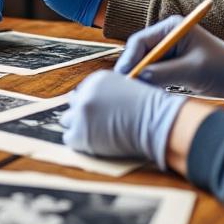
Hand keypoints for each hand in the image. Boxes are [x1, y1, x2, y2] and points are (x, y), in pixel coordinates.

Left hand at [59, 70, 187, 169]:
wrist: (155, 123)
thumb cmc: (149, 110)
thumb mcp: (127, 91)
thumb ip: (109, 94)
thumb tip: (98, 106)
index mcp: (96, 80)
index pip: (83, 91)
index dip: (92, 104)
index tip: (101, 114)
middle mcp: (85, 93)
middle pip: (73, 104)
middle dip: (84, 114)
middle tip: (97, 125)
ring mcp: (81, 113)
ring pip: (67, 120)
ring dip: (80, 128)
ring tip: (96, 135)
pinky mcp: (80, 133)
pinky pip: (70, 138)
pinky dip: (80, 142)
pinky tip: (95, 143)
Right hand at [115, 16, 223, 102]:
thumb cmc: (222, 68)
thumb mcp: (192, 70)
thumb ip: (163, 73)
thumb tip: (138, 78)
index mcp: (172, 28)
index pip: (141, 41)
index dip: (130, 59)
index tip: (125, 76)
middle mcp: (167, 36)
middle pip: (138, 52)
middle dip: (132, 69)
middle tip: (125, 88)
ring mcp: (168, 51)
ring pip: (143, 64)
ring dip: (139, 78)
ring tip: (134, 93)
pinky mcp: (170, 64)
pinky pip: (152, 73)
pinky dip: (148, 83)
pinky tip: (146, 94)